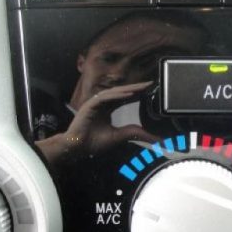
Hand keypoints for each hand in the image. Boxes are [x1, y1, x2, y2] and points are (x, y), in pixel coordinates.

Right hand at [36, 82, 158, 164]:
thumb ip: (135, 134)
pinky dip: (116, 96)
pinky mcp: (90, 105)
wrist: (78, 148)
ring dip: (128, 89)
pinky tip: (128, 94)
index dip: (137, 94)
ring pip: (114, 92)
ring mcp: (95, 103)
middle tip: (150, 84)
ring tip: (142, 87)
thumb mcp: (120, 137)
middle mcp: (102, 104)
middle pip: (122, 92)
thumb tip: (154, 138)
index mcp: (108, 109)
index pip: (125, 98)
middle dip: (136, 88)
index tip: (151, 90)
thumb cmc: (94, 143)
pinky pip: (105, 98)